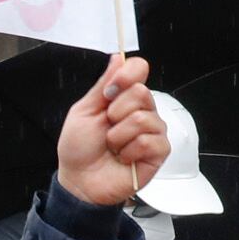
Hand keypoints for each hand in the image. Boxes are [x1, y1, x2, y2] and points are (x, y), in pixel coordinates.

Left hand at [54, 53, 171, 207]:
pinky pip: (149, 141)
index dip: (127, 75)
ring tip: (113, 146)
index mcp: (123, 98)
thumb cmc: (79, 149)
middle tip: (106, 127)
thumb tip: (117, 58)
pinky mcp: (159, 152)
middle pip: (141, 93)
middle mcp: (142, 111)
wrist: (79, 181)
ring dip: (118, 135)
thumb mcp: (84, 111)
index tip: (110, 90)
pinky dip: (129, 151)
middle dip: (115, 112)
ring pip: (143, 118)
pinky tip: (124, 158)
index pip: (139, 70)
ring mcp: (153, 131)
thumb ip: (103, 85)